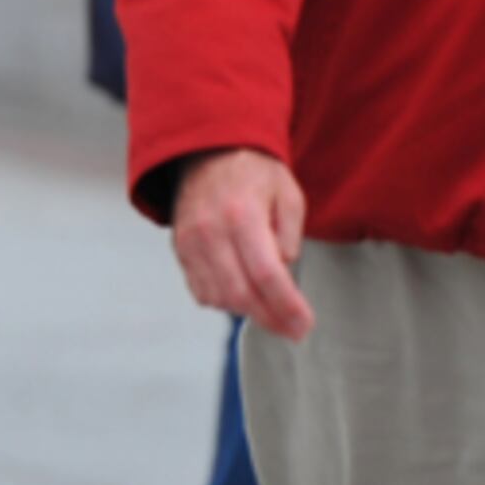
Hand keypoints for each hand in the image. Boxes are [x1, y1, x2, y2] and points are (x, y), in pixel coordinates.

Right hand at [169, 148, 313, 340]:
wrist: (206, 154)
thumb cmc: (253, 174)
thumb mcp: (288, 195)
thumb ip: (290, 236)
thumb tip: (283, 273)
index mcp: (243, 215)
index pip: (266, 273)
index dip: (286, 306)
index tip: (304, 325)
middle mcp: (211, 232)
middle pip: (240, 293)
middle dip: (270, 318)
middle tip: (293, 330)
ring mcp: (190, 243)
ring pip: (218, 298)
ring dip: (247, 311)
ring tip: (271, 311)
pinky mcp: (180, 251)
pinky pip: (201, 291)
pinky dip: (224, 301)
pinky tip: (243, 296)